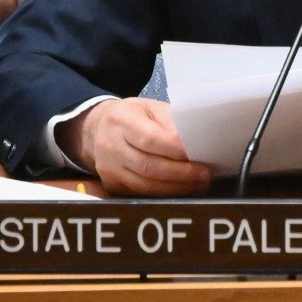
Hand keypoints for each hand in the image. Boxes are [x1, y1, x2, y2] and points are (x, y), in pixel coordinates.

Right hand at [60, 98, 213, 196]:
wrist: (97, 129)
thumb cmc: (132, 116)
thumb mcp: (150, 108)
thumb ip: (170, 121)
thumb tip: (194, 141)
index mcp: (121, 120)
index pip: (149, 139)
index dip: (175, 149)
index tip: (198, 154)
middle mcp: (110, 146)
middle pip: (148, 166)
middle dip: (180, 173)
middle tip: (205, 174)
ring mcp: (109, 168)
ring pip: (145, 185)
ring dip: (176, 187)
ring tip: (198, 184)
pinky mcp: (112, 185)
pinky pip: (141, 193)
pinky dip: (164, 193)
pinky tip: (182, 189)